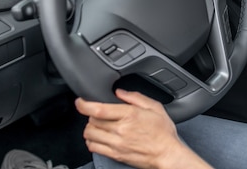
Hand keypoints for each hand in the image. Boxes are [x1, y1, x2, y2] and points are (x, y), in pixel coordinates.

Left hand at [75, 89, 211, 168]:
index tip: (80, 101)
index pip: (99, 109)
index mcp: (129, 115)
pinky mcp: (115, 155)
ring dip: (90, 128)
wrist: (167, 154)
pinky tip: (99, 137)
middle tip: (100, 113)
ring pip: (90, 134)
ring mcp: (116, 144)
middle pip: (92, 121)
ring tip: (98, 125)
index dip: (84, 104)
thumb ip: (136, 97)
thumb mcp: (155, 107)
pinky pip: (94, 147)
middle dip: (92, 115)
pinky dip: (92, 141)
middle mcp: (121, 130)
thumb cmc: (163, 132)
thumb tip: (120, 92)